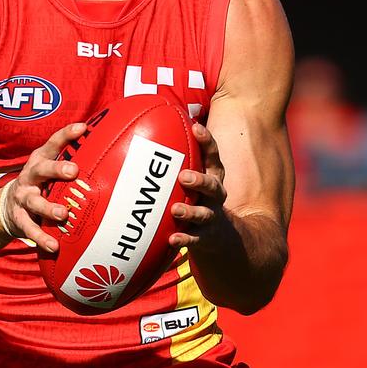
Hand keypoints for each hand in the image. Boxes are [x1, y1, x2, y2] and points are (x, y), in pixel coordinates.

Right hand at [0, 123, 86, 251]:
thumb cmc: (41, 185)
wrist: (7, 208)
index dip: (66, 135)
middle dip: (56, 169)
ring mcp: (23, 197)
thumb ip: (72, 162)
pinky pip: (30, 229)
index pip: (53, 143)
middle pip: (41, 169)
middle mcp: (30, 176)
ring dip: (49, 208)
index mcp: (40, 160)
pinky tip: (54, 246)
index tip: (83, 128)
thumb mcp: (50, 170)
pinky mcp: (19, 218)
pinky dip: (42, 238)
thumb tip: (111, 152)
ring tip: (64, 214)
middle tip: (74, 171)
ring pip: (35, 202)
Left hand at [169, 123, 227, 249]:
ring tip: (175, 209)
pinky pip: (195, 239)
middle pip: (213, 185)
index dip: (207, 141)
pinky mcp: (205, 237)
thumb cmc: (197, 197)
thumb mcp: (194, 178)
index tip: (196, 128)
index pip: (213, 155)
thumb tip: (145, 133)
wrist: (221, 236)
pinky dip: (185, 239)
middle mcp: (215, 195)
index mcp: (212, 176)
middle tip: (183, 176)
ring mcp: (211, 216)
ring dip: (190, 211)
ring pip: (204, 213)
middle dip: (199, 180)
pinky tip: (172, 239)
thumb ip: (176, 161)